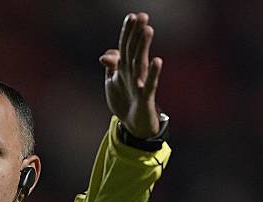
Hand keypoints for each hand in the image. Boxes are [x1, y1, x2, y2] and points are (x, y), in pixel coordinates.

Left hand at [99, 12, 162, 138]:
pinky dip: (153, 73)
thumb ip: (111, 66)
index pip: (126, 46)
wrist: (134, 124)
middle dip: (137, 34)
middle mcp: (134, 73)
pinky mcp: (145, 97)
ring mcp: (141, 84)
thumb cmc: (125, 99)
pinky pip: (150, 84)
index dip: (127, 32)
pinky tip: (157, 60)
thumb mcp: (113, 81)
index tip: (131, 16)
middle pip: (134, 50)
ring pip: (142, 63)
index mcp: (126, 67)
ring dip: (144, 46)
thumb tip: (105, 57)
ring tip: (148, 30)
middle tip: (143, 16)